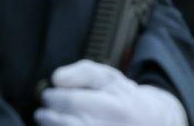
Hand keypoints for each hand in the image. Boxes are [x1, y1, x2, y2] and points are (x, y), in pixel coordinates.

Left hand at [36, 60, 186, 125]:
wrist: (150, 123)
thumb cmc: (124, 98)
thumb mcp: (109, 77)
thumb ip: (82, 72)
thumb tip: (56, 79)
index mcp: (114, 106)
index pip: (71, 101)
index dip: (52, 97)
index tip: (48, 95)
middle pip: (65, 123)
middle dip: (47, 115)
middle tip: (43, 111)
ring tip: (47, 120)